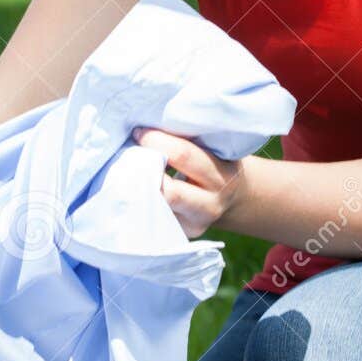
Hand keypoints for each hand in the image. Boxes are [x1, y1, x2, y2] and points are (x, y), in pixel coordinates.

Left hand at [132, 126, 248, 239]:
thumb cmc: (214, 160)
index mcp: (220, 174)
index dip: (156, 141)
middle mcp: (210, 204)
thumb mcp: (212, 147)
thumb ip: (187, 140)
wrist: (233, 195)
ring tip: (128, 172)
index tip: (139, 131)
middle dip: (144, 170)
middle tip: (129, 155)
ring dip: (138, 189)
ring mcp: (195, 225)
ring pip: (157, 209)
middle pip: (169, 191)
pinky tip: (134, 189)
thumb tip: (146, 125)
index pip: (183, 155)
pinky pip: (154, 219)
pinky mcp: (180, 235)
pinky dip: (140, 202)